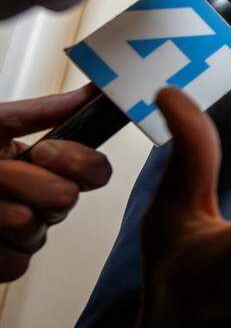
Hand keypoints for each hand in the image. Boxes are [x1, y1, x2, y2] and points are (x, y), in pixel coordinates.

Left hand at [0, 85, 111, 280]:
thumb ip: (41, 112)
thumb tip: (89, 93)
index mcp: (47, 168)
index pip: (95, 171)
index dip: (76, 162)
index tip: (43, 150)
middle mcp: (42, 203)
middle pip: (66, 198)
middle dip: (20, 180)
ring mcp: (26, 236)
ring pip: (31, 227)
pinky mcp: (6, 264)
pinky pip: (14, 262)